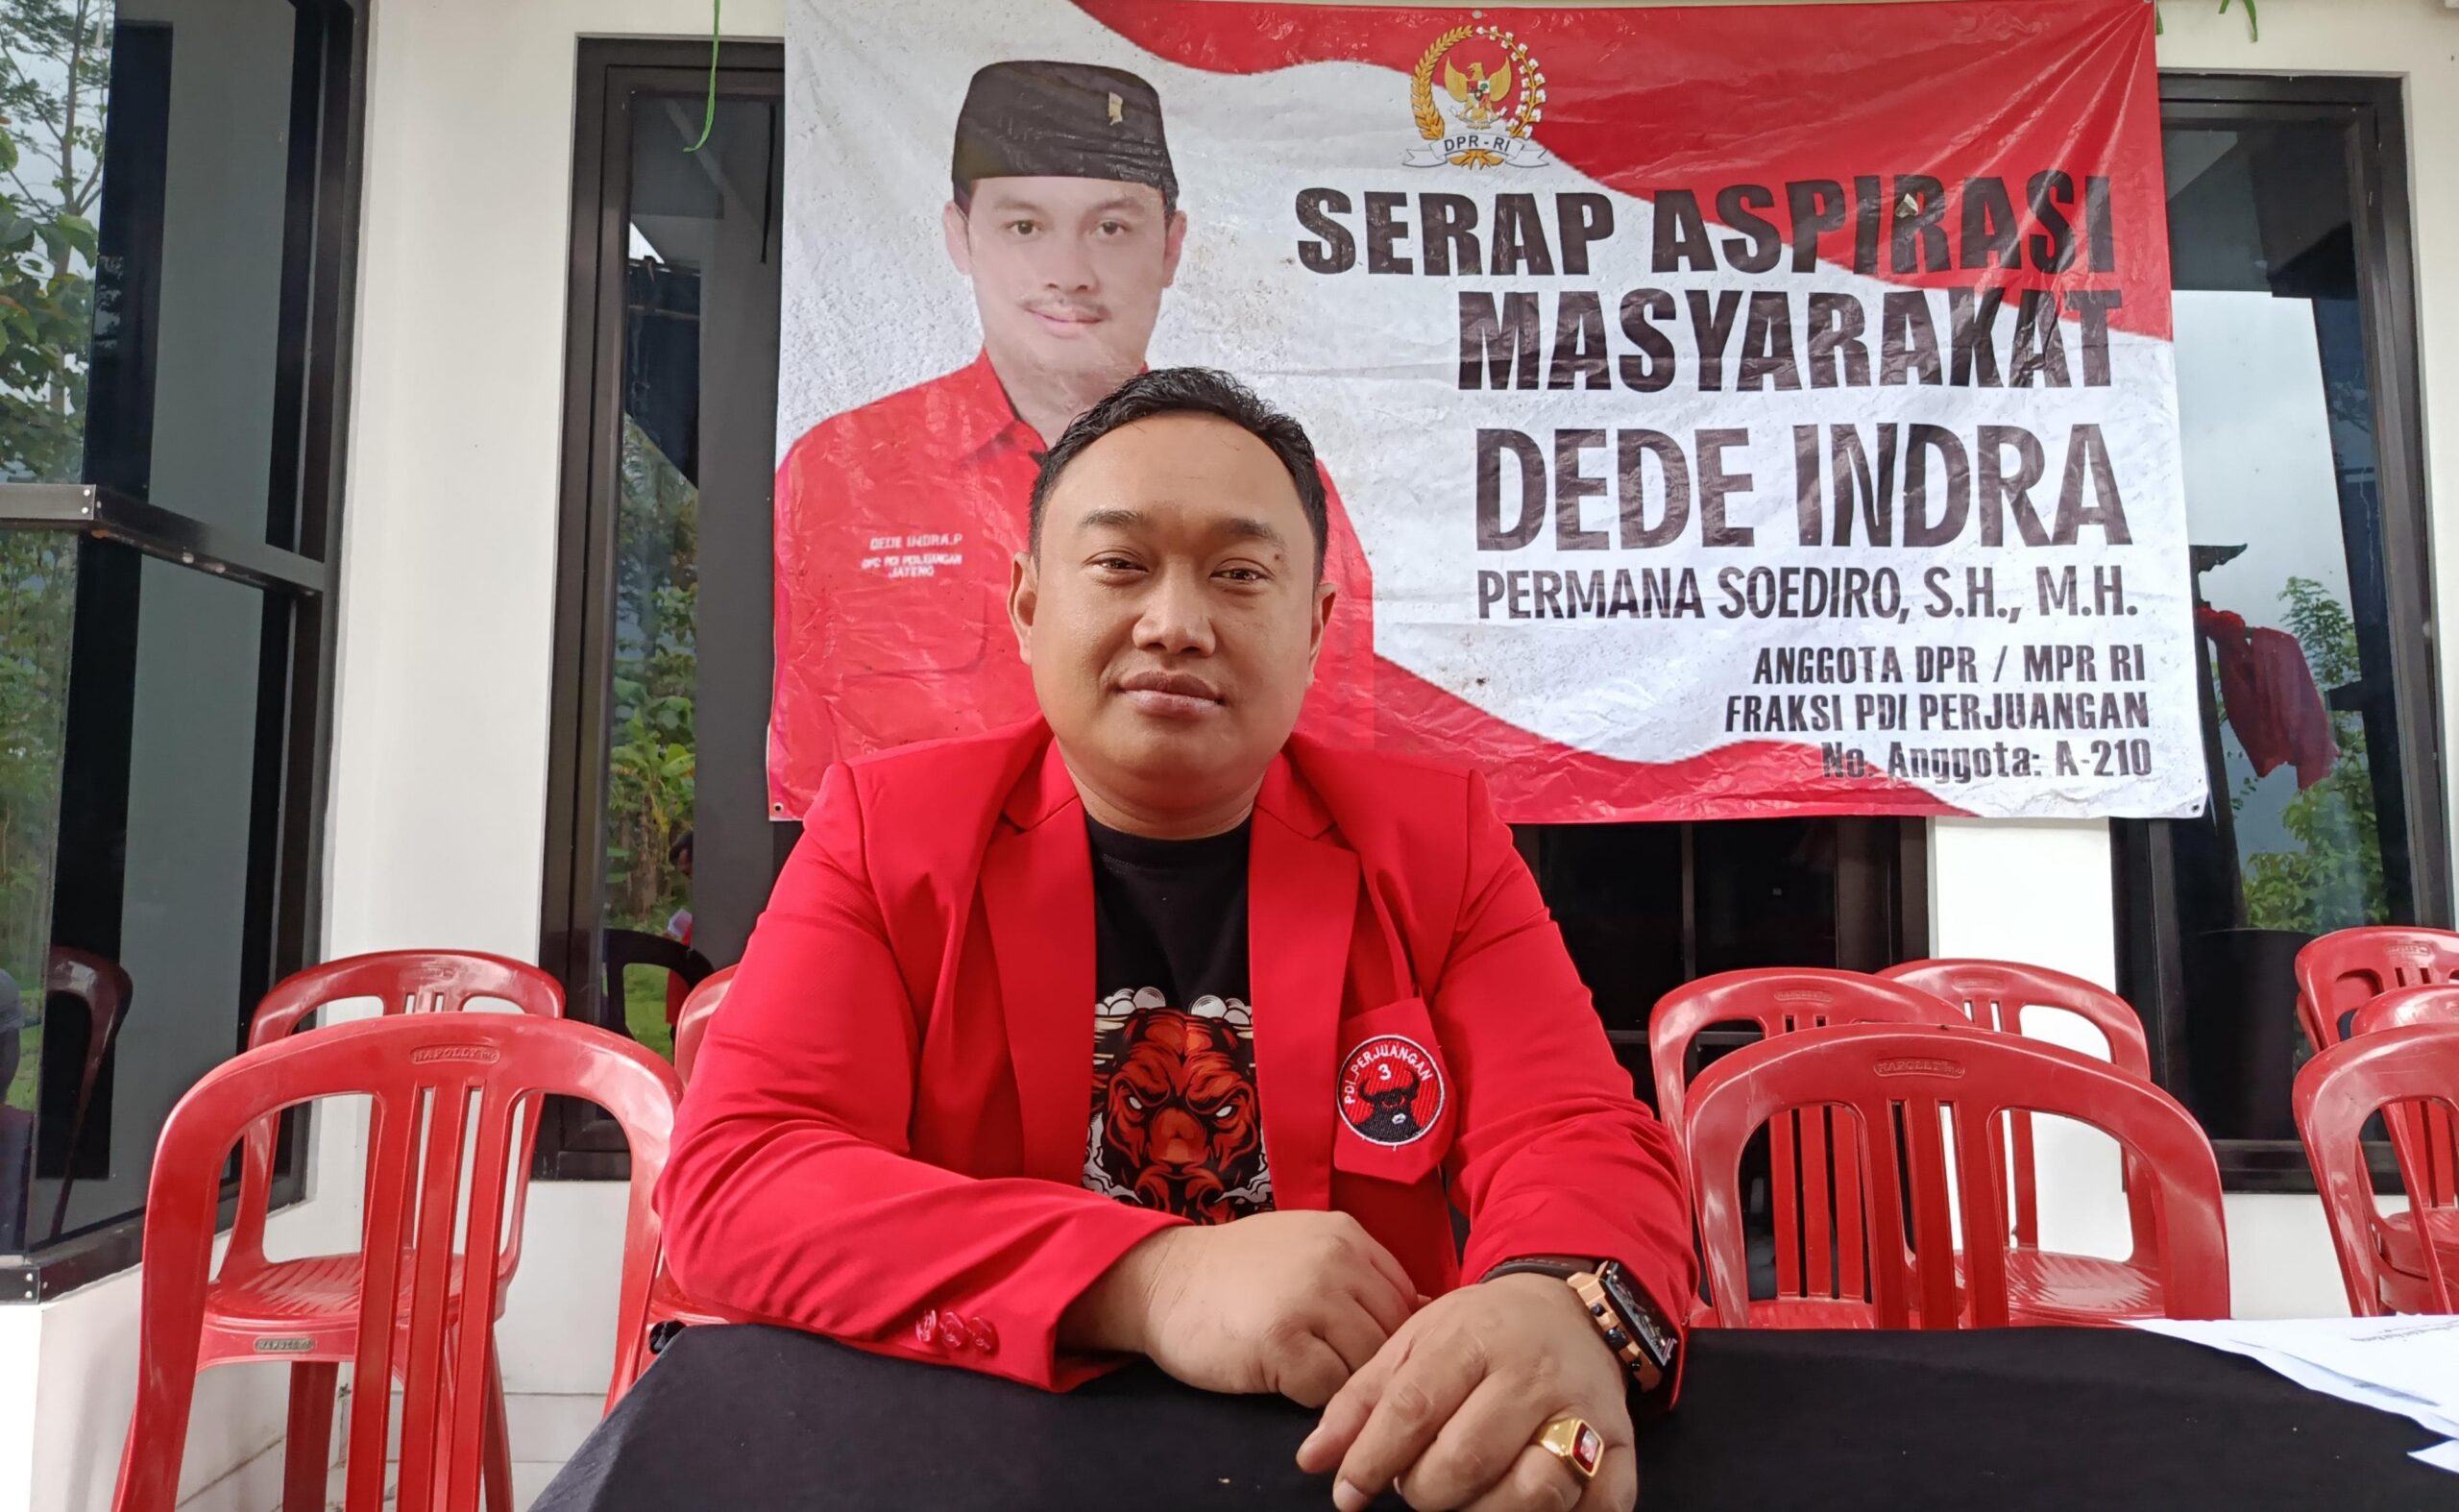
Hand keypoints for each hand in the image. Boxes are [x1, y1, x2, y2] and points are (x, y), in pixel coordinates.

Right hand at [1062, 1212, 1416, 1405]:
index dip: (1391, 1335)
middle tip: (1335, 1374)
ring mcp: (1310, 1298)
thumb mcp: (1303, 1251)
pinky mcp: (1282, 1340)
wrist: (1160, 1282)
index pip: (1405, 1298)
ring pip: (1365, 1364)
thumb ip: (1356, 1275)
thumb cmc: (1233, 1275)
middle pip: (1391, 1334)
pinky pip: (1328, 1388)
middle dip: (1370, 1364)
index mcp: (1346, 1234)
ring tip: (1307, 1374)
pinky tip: (1283, 1379)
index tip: (1362, 1351)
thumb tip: (1424, 1312)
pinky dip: (1311, 1396)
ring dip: (1342, 1382)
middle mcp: (1335, 1260)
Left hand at [1296, 1274, 1636, 1511]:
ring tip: (1465, 1498)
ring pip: (1532, 1490)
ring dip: (1485, 1511)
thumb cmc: (1480, 1332)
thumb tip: (1312, 1461)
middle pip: (1467, 1458)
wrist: (1571, 1309)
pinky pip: (1600, 1503)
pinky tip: (1526, 1505)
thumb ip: (1361, 1400)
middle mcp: (1532, 1373)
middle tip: (1416, 1487)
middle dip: (1426, 1491)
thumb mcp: (1415, 1342)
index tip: (1348, 1494)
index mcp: (1474, 1339)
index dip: (1372, 1460)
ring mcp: (1583, 1410)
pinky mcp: (1622, 1444)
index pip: (1413, 1409)